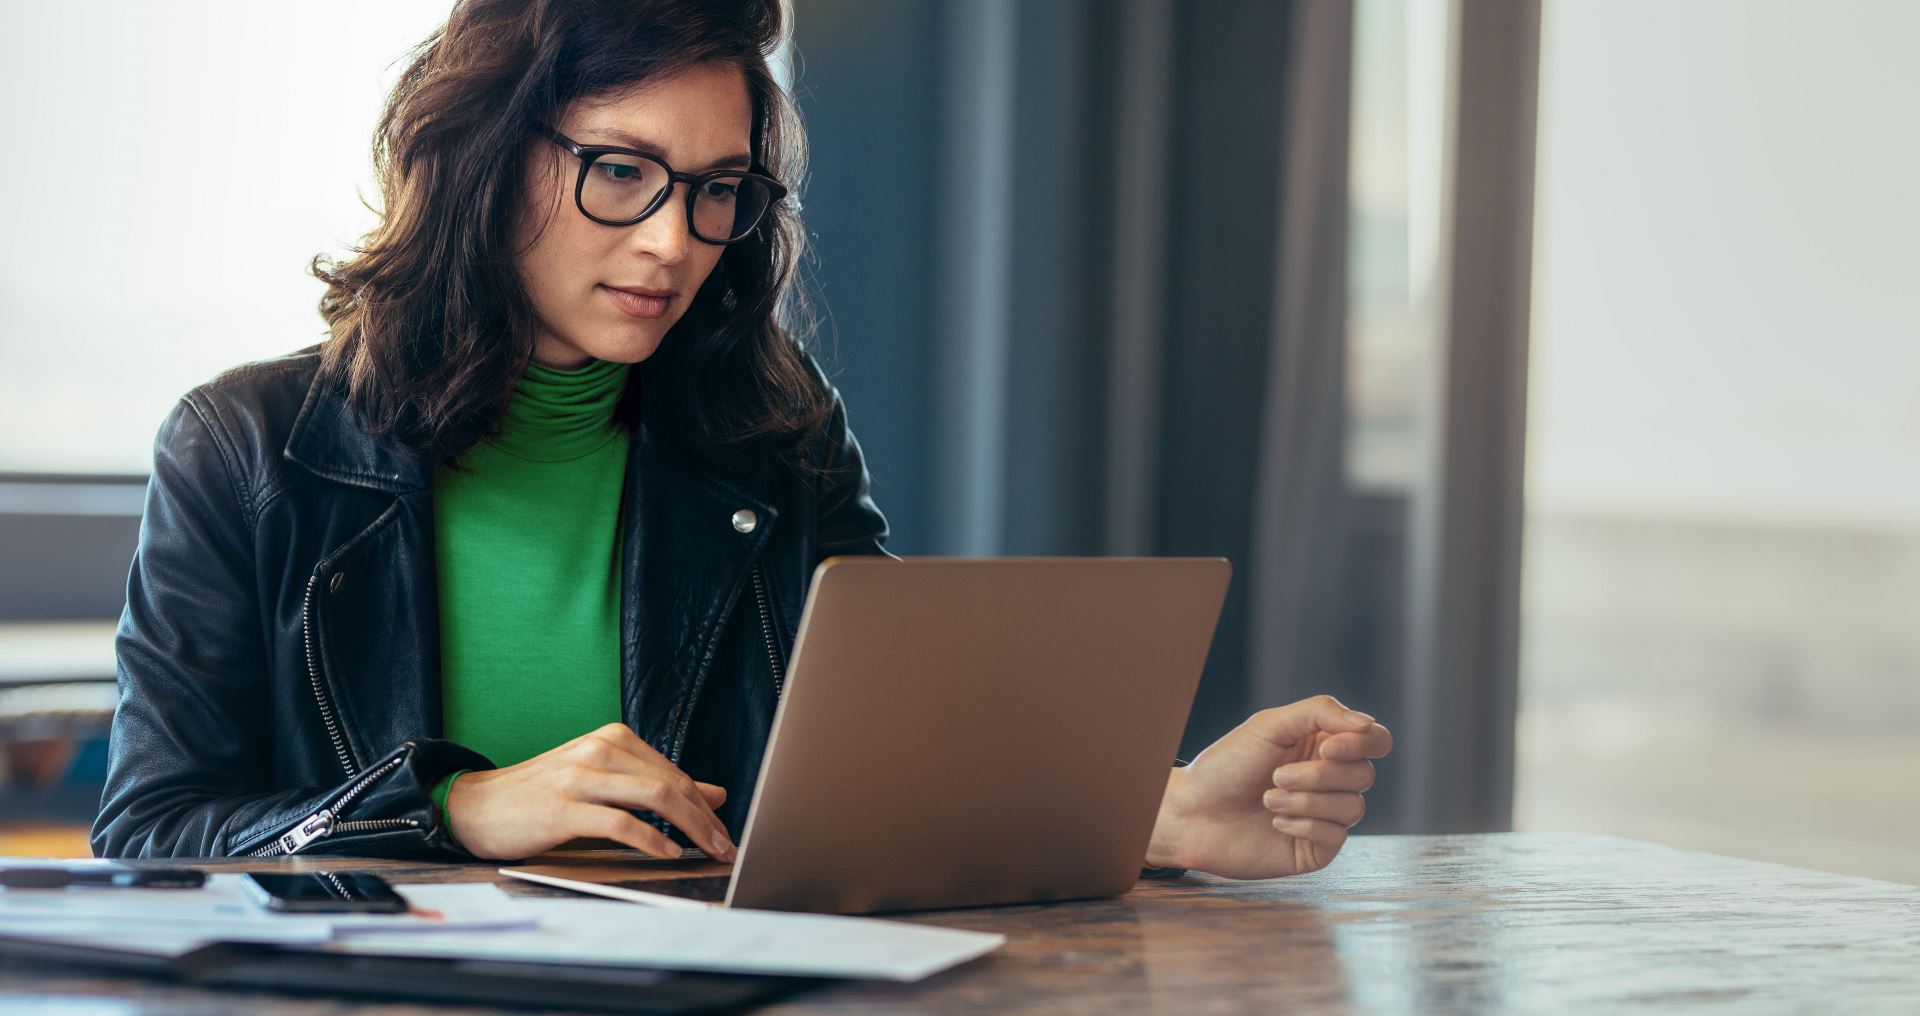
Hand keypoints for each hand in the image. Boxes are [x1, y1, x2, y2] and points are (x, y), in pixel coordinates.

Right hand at [444, 722, 736, 861]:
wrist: (476, 805)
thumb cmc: (542, 795)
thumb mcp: (604, 781)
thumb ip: (655, 785)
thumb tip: (714, 794)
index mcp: (613, 739)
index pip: (675, 773)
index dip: (706, 806)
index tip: (725, 832)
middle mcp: (600, 749)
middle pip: (672, 784)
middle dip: (706, 819)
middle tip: (726, 847)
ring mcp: (580, 776)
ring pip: (654, 797)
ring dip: (690, 828)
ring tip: (707, 851)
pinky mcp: (563, 807)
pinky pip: (619, 822)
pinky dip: (650, 839)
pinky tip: (667, 853)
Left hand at [1145, 695, 1391, 878]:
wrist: (1192, 813)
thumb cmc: (1226, 765)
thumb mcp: (1270, 725)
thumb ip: (1320, 713)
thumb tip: (1368, 724)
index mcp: (1323, 745)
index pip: (1375, 740)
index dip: (1361, 744)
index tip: (1326, 748)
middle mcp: (1330, 780)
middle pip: (1364, 774)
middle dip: (1319, 775)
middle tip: (1277, 776)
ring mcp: (1325, 815)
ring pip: (1353, 806)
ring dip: (1306, 801)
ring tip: (1268, 799)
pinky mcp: (1316, 848)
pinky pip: (1336, 836)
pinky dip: (1304, 824)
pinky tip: (1275, 822)